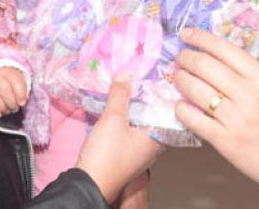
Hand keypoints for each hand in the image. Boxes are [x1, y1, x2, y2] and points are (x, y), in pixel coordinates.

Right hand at [0, 67, 28, 118]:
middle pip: (5, 91)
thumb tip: (22, 101)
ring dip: (3, 108)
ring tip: (6, 110)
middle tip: (14, 108)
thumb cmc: (7, 80)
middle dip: (12, 103)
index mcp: (7, 71)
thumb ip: (22, 89)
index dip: (21, 95)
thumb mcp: (17, 79)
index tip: (22, 102)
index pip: (16, 83)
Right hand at [76, 76, 162, 202]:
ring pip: (142, 126)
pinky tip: (120, 110)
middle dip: (149, 101)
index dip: (166, 96)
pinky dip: (128, 120)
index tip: (162, 79)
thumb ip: (120, 95)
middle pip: (155, 118)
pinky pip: (131, 132)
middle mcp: (152, 147)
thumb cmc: (107, 154)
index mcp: (157, 139)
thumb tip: (125, 75)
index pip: (169, 114)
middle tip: (145, 80)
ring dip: (136, 110)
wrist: (88, 183)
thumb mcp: (113, 118)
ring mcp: (139, 153)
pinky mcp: (125, 156)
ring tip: (131, 89)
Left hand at [173, 28, 258, 194]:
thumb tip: (216, 60)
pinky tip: (180, 106)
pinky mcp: (227, 141)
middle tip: (179, 58)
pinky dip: (182, 110)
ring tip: (178, 78)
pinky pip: (195, 120)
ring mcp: (236, 118)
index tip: (185, 33)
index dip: (200, 38)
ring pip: (196, 90)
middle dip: (186, 58)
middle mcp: (248, 94)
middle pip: (205, 65)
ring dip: (181, 81)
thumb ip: (248, 76)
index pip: (224, 48)